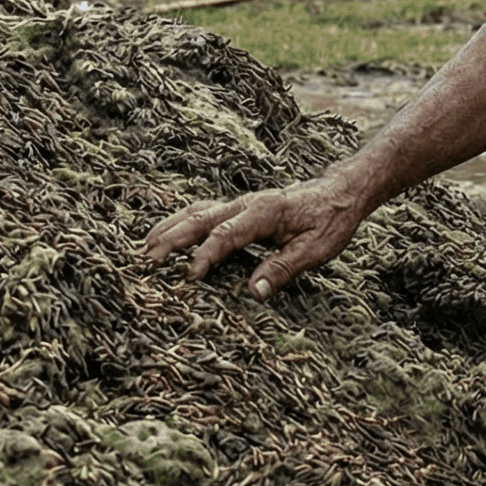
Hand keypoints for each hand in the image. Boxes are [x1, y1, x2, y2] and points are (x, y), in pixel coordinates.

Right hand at [141, 173, 369, 297]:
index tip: (189, 277)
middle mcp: (248, 204)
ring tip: (146, 246)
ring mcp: (241, 204)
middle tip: (149, 260)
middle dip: (173, 238)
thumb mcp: (315, 250)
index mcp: (265, 212)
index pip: (227, 235)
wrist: (340, 192)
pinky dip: (182, 221)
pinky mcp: (240, 208)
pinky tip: (167, 233)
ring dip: (171, 227)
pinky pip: (205, 212)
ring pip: (198, 212)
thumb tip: (254, 293)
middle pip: (202, 219)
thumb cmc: (330, 221)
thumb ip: (283, 269)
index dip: (206, 256)